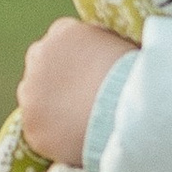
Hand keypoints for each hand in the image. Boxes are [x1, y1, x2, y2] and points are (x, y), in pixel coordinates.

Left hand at [19, 17, 133, 164]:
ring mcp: (31, 93)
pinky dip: (52, 135)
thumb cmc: (140, 80)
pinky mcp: (32, 127)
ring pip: (33, 97)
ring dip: (49, 105)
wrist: (134, 116)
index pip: (60, 38)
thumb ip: (102, 44)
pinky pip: (37, 130)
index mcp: (64, 32)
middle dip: (56, 78)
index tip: (89, 72)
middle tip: (80, 97)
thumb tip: (100, 52)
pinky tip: (74, 139)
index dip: (76, 57)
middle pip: (39, 63)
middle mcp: (40, 56)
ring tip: (78, 120)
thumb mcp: (124, 45)